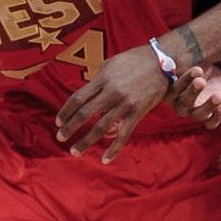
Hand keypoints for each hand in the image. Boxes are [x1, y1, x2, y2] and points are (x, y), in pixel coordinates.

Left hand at [55, 44, 169, 162]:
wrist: (162, 62)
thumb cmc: (133, 61)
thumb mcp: (110, 64)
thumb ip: (97, 81)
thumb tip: (85, 96)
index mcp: (103, 79)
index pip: (78, 99)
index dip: (66, 112)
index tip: (58, 122)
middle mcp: (112, 92)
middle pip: (85, 114)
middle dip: (70, 128)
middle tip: (60, 137)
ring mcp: (125, 104)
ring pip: (101, 127)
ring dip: (86, 141)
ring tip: (75, 151)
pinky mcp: (137, 113)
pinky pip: (124, 135)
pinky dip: (114, 149)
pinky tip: (105, 159)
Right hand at [168, 58, 220, 129]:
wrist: (209, 72)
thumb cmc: (193, 64)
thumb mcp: (188, 61)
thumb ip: (181, 62)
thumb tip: (176, 58)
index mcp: (170, 91)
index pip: (173, 90)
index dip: (184, 81)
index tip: (198, 69)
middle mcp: (179, 104)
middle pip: (184, 103)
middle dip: (193, 92)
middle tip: (201, 81)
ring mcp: (194, 112)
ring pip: (198, 115)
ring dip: (208, 106)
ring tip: (217, 97)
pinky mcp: (208, 116)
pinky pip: (211, 123)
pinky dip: (217, 117)